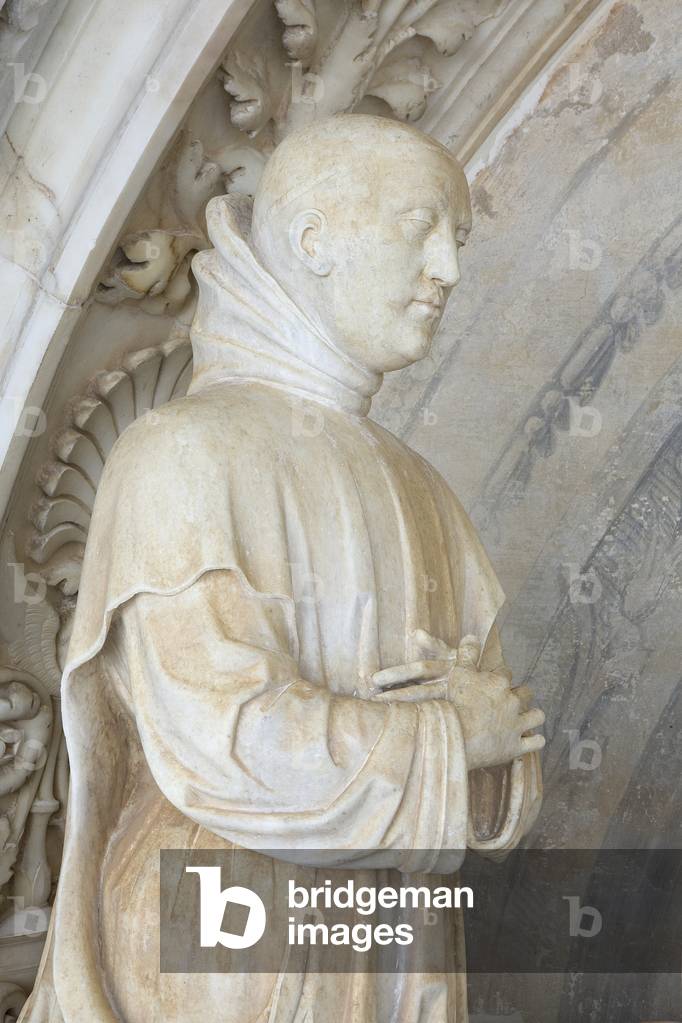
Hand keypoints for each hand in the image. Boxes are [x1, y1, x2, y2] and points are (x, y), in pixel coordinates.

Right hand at [444, 634, 544, 769]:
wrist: (458, 736)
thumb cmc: (456, 703)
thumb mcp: (458, 673)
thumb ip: (467, 653)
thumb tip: (473, 636)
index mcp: (499, 683)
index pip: (505, 673)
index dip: (498, 676)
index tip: (492, 681)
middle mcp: (512, 702)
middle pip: (526, 693)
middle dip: (521, 694)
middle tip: (509, 699)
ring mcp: (516, 725)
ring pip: (536, 716)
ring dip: (533, 715)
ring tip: (525, 717)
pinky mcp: (516, 746)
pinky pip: (536, 742)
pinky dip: (534, 740)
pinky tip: (530, 739)